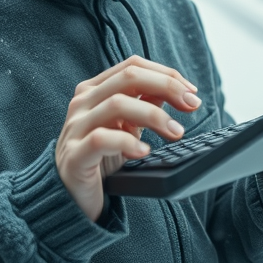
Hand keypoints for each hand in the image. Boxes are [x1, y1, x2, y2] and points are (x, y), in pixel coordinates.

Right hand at [54, 55, 200, 221]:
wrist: (70, 196)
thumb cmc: (101, 157)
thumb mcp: (127, 126)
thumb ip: (145, 104)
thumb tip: (178, 89)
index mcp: (95, 89)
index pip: (133, 65)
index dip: (166, 74)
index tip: (192, 92)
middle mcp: (83, 102)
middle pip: (129, 77)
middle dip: (167, 87)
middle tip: (192, 105)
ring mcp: (75, 127)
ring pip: (117, 104)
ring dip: (154, 116)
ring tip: (176, 132)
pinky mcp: (74, 155)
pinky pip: (101, 139)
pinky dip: (128, 142)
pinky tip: (145, 151)